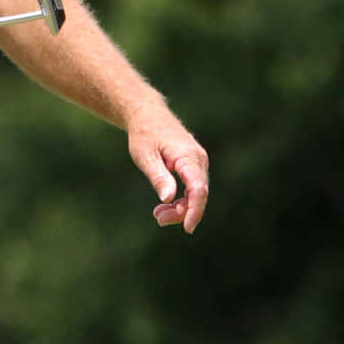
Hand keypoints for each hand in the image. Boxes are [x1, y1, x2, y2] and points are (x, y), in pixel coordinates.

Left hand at [129, 113, 209, 233]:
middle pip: (197, 195)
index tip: (187, 227)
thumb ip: (159, 177)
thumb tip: (169, 198)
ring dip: (179, 207)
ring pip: (195, 193)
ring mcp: (198, 162)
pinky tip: (166, 205)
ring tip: (158, 214)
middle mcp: (198, 160)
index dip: (195, 210)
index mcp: (188, 157)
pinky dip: (181, 199)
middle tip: (158, 218)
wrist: (147, 115)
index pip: (198, 189)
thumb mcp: (145, 156)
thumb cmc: (144, 135)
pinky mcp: (193, 165)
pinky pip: (192, 187)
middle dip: (181, 212)